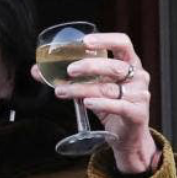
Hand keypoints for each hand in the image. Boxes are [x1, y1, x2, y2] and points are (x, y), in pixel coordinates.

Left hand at [31, 31, 156, 172]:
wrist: (127, 137)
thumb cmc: (110, 106)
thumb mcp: (91, 88)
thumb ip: (69, 78)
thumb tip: (36, 70)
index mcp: (129, 63)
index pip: (122, 43)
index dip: (105, 40)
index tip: (84, 42)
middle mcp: (138, 76)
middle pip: (113, 66)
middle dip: (89, 66)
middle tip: (68, 70)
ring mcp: (140, 95)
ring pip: (108, 89)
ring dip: (82, 89)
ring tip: (62, 91)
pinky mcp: (137, 113)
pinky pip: (118, 106)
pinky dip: (101, 103)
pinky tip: (87, 103)